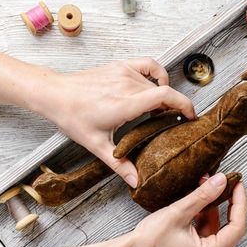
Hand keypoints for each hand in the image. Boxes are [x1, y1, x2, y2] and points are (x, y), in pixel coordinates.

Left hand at [30, 57, 195, 187]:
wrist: (55, 94)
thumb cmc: (72, 116)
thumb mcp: (97, 145)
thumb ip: (120, 164)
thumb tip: (136, 182)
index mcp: (125, 104)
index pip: (165, 96)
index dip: (184, 105)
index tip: (191, 117)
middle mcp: (127, 85)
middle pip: (164, 92)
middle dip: (173, 107)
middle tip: (173, 123)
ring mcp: (124, 73)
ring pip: (156, 82)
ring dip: (164, 96)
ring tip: (159, 112)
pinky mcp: (120, 66)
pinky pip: (148, 64)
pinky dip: (158, 73)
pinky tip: (157, 84)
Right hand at [130, 173, 246, 246]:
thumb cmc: (149, 239)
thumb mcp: (178, 212)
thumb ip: (203, 196)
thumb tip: (222, 181)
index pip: (237, 228)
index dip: (240, 204)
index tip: (237, 185)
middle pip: (230, 230)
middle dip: (226, 205)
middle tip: (225, 184)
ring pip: (218, 230)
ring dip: (213, 209)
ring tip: (205, 188)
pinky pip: (208, 235)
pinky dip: (204, 218)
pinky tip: (198, 203)